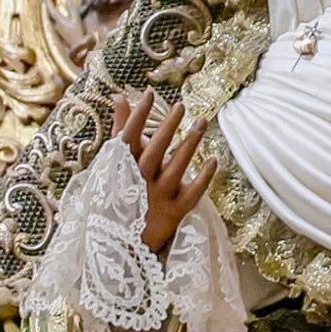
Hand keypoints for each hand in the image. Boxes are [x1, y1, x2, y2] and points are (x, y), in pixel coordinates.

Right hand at [111, 92, 214, 256]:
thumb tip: (120, 96)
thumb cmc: (123, 189)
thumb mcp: (117, 159)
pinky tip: (214, 160)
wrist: (126, 237)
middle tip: (181, 105)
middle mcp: (140, 181)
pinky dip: (203, 179)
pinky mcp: (174, 212)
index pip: (128, 137)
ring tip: (202, 122)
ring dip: (189, 146)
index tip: (150, 94)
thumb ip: (121, 127)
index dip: (138, 116)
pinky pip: (191, 195)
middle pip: (154, 152)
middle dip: (167, 128)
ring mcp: (158, 196)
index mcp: (123, 167)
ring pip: (175, 170)